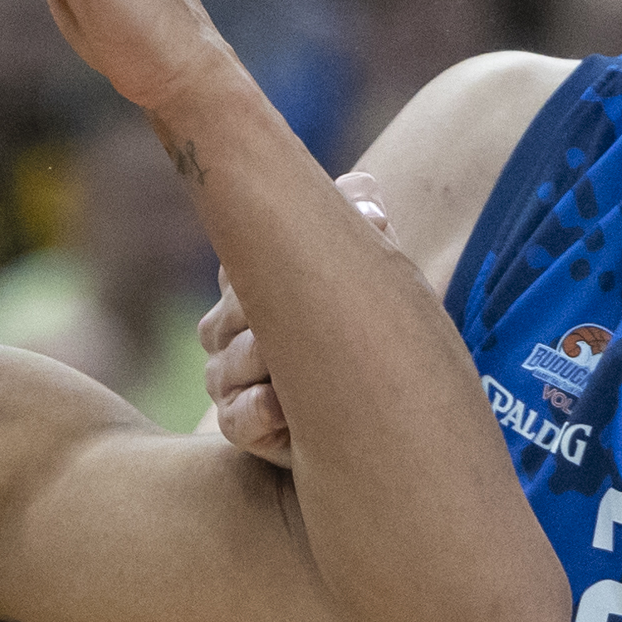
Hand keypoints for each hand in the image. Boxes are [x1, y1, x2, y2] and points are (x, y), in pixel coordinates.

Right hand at [199, 172, 406, 469]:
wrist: (392, 413)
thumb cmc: (376, 334)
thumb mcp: (377, 272)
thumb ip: (366, 221)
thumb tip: (365, 194)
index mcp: (251, 285)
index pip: (239, 262)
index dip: (276, 261)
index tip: (326, 261)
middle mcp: (229, 331)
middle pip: (231, 311)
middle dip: (276, 314)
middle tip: (329, 315)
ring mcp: (230, 380)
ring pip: (229, 364)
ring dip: (272, 364)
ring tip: (316, 367)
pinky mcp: (242, 426)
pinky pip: (236, 417)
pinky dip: (258, 411)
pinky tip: (282, 407)